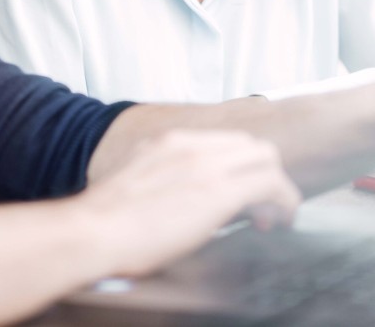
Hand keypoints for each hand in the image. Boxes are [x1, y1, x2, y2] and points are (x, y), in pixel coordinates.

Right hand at [75, 129, 300, 278]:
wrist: (91, 232)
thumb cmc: (105, 224)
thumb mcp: (136, 184)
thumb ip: (162, 180)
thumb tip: (178, 200)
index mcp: (169, 143)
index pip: (224, 141)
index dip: (240, 168)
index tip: (241, 197)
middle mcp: (189, 144)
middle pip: (250, 145)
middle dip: (262, 175)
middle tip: (258, 211)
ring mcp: (205, 164)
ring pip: (265, 157)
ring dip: (275, 187)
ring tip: (270, 218)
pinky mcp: (217, 190)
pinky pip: (270, 183)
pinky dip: (283, 200)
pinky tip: (279, 221)